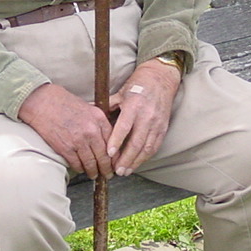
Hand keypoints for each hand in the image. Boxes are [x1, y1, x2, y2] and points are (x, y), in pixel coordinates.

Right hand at [17, 83, 114, 178]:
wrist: (43, 102)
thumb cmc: (64, 103)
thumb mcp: (88, 108)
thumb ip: (98, 122)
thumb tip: (105, 138)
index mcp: (99, 119)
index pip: (113, 142)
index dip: (115, 156)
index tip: (115, 162)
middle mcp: (91, 131)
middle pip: (104, 156)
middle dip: (107, 168)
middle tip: (108, 174)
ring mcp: (79, 141)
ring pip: (91, 163)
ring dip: (94, 172)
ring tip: (95, 175)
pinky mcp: (65, 148)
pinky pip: (77, 164)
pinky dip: (80, 168)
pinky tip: (81, 169)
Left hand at [106, 59, 181, 176]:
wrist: (160, 79)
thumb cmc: (137, 85)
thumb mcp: (120, 93)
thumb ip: (106, 105)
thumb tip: (88, 111)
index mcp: (133, 105)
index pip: (125, 126)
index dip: (117, 141)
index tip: (108, 154)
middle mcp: (147, 116)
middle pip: (136, 142)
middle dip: (126, 158)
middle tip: (116, 170)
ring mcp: (157, 123)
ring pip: (147, 147)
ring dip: (136, 162)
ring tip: (125, 171)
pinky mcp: (163, 128)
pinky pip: (155, 146)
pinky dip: (145, 157)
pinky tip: (136, 164)